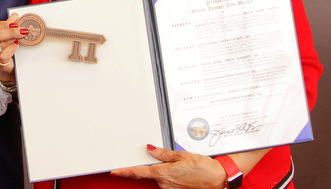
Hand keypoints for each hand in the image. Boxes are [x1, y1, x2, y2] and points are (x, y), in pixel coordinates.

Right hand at [0, 13, 28, 79]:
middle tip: (22, 29)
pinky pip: (3, 55)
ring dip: (13, 38)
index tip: (15, 23)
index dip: (4, 24)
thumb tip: (14, 16)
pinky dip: (11, 48)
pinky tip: (16, 45)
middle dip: (10, 31)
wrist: (5, 66)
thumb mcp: (2, 34)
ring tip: (21, 36)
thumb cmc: (1, 48)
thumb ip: (7, 25)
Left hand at [110, 145, 225, 188]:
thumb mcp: (181, 155)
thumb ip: (163, 153)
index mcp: (163, 174)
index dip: (125, 172)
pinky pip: (167, 180)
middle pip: (149, 173)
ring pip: (158, 176)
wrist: (218, 180)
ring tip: (176, 163)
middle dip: (149, 165)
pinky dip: (168, 174)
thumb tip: (149, 148)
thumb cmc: (203, 168)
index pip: (138, 173)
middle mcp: (164, 183)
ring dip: (161, 169)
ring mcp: (170, 188)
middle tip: (156, 156)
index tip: (114, 171)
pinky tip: (178, 169)